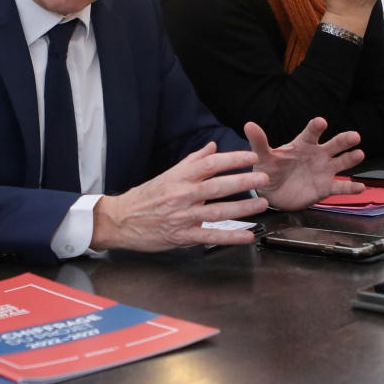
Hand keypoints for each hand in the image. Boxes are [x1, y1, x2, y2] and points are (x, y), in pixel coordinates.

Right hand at [89, 143, 269, 251]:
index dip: (232, 159)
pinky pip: (209, 236)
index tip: (250, 157)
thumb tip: (212, 147)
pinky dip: (230, 237)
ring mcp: (182, 216)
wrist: (120, 220)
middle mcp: (182, 195)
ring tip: (262, 204)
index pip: (209, 164)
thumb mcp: (167, 175)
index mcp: (179, 177)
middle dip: (242, 182)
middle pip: (216, 186)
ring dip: (242, 208)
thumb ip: (192, 162)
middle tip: (263, 177)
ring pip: (216, 211)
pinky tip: (247, 236)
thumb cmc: (145, 197)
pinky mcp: (181, 236)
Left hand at [246, 117, 364, 209]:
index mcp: (303, 144)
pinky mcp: (326, 187)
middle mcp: (317, 154)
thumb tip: (248, 124)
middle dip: (344, 140)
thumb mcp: (264, 157)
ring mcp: (324, 170)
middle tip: (354, 136)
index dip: (316, 127)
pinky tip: (361, 187)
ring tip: (359, 154)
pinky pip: (340, 187)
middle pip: (334, 144)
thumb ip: (259, 142)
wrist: (272, 194)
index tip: (321, 122)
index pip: (312, 132)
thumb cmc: (270, 170)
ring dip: (351, 158)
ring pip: (341, 162)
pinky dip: (351, 187)